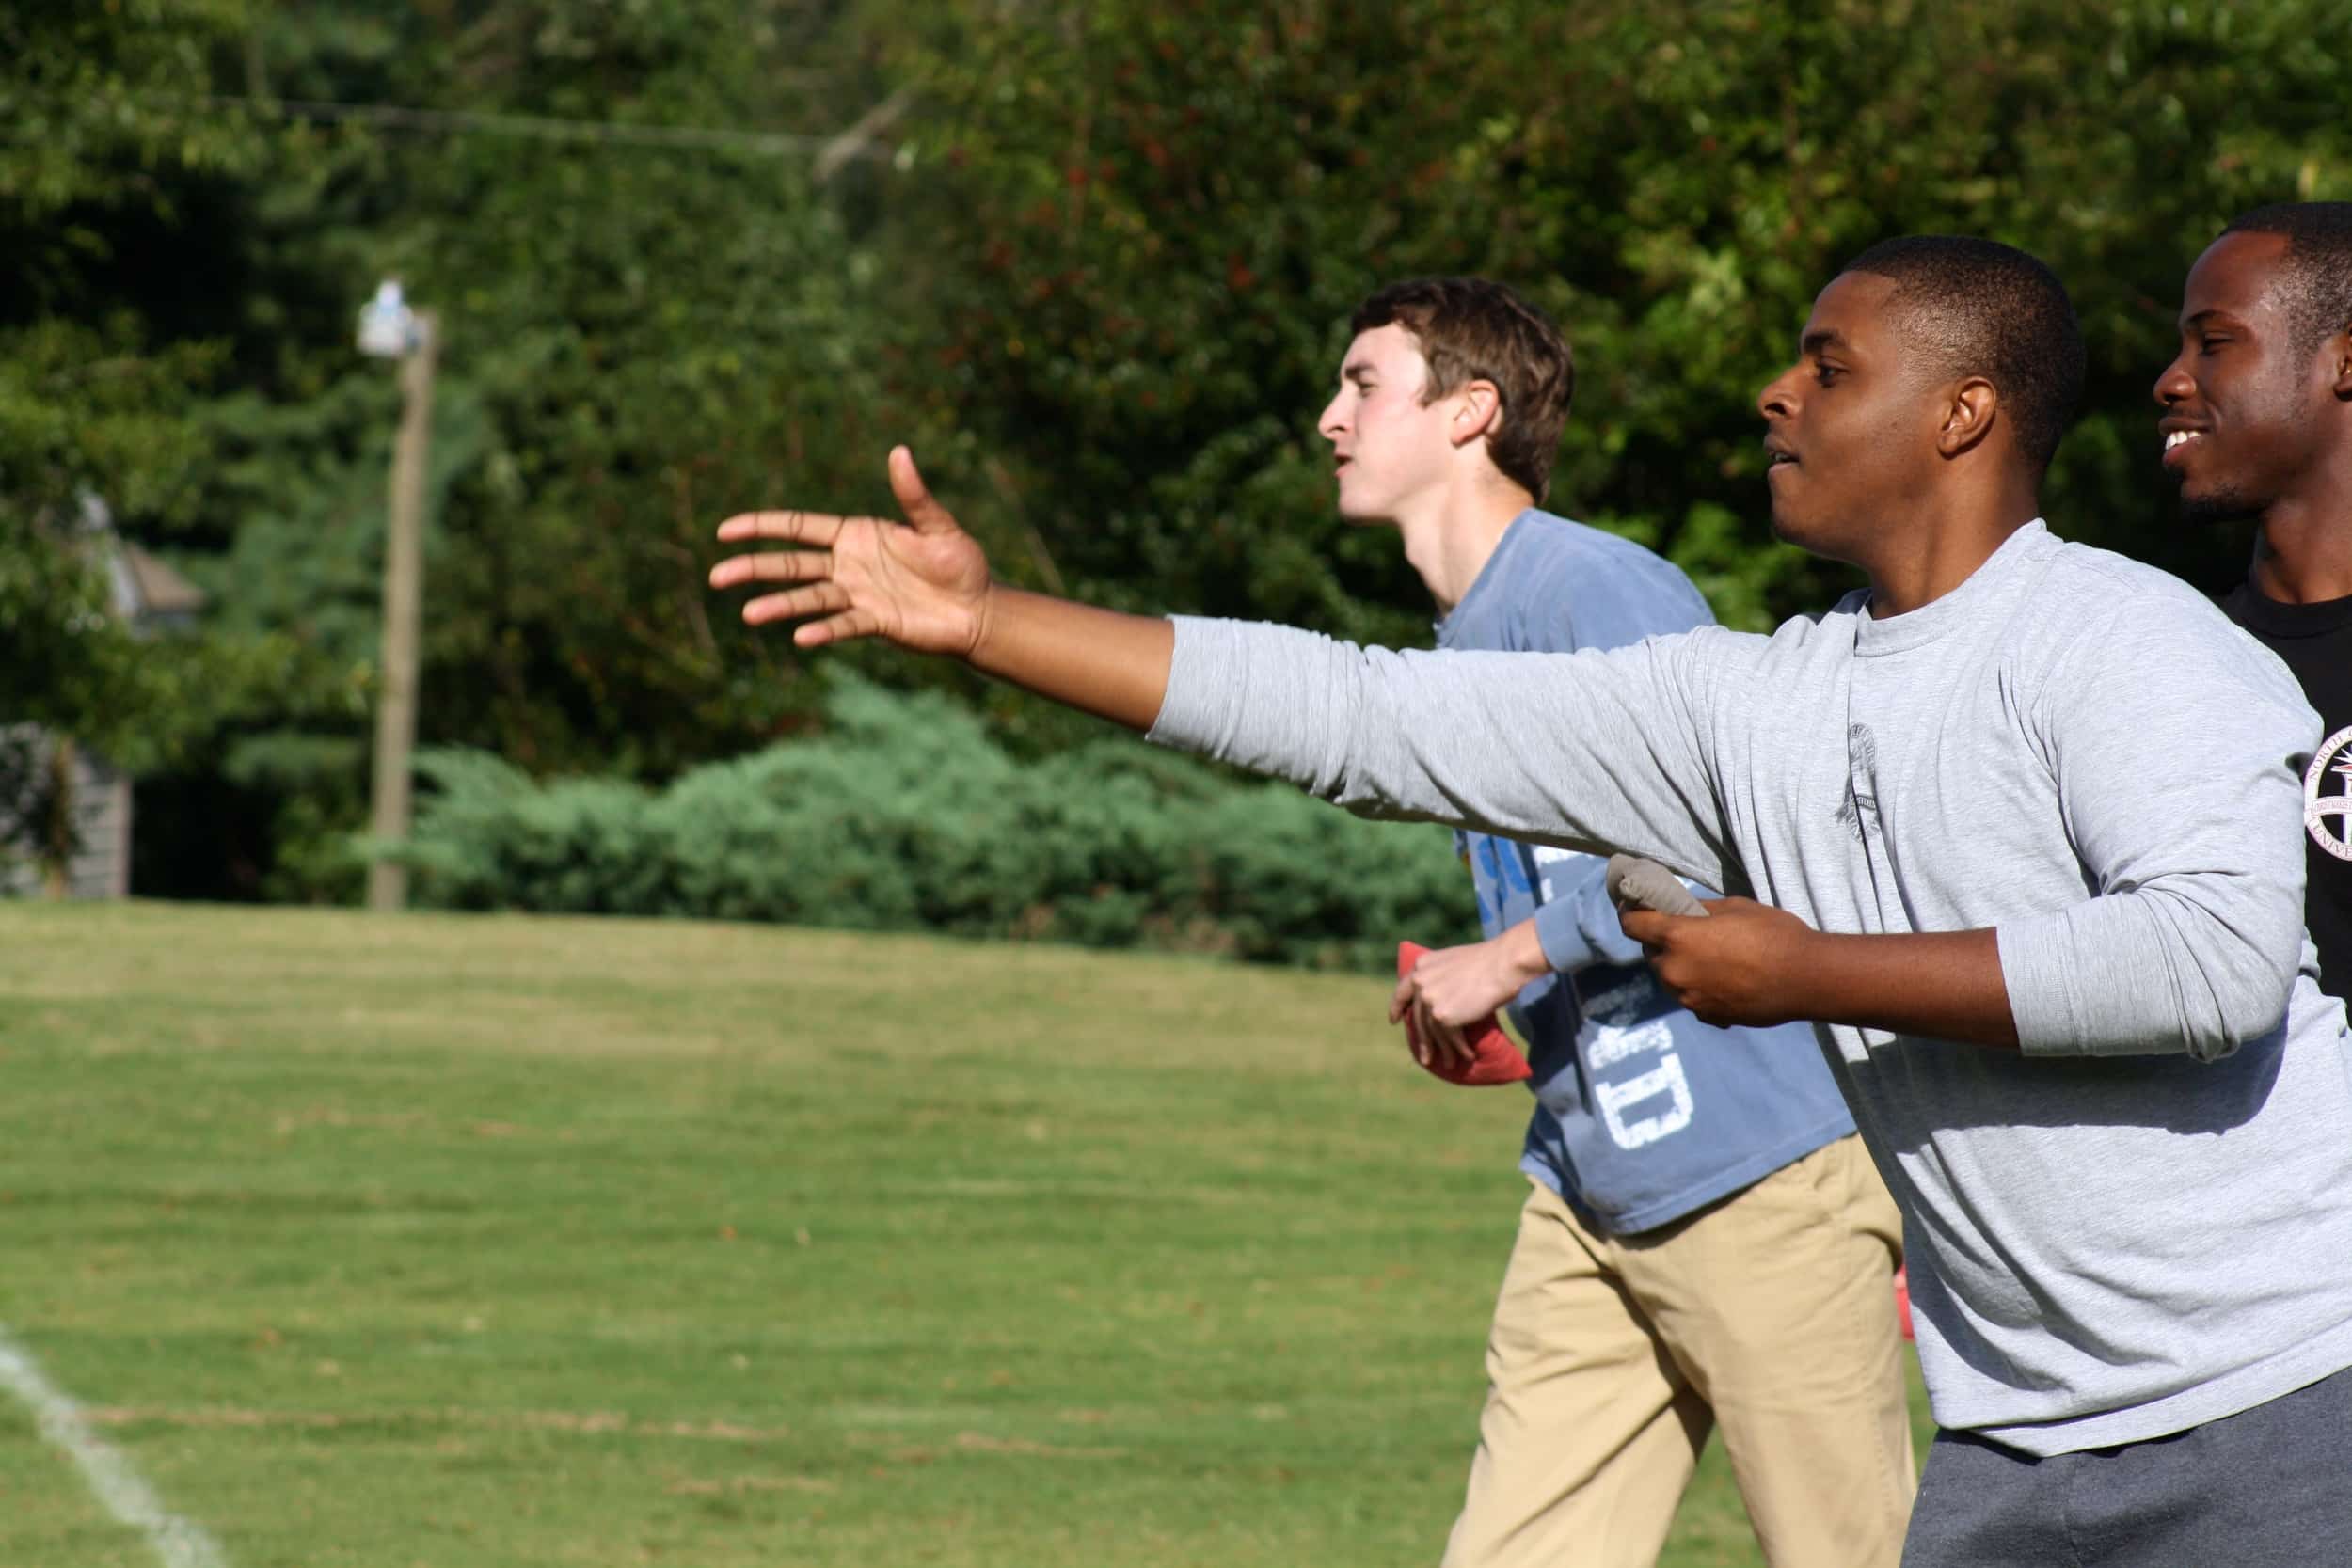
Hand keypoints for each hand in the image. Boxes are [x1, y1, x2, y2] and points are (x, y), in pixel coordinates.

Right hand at [709, 446, 992, 653]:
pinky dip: (824, 630)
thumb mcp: (938, 525)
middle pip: (792, 565)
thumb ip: (913, 495)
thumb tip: (900, 451)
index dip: (763, 527)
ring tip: (749, 614)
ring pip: (809, 598)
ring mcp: (858, 595)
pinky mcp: (874, 622)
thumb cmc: (960, 563)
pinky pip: (844, 625)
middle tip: (717, 576)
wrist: (979, 609)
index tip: (726, 531)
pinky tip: (802, 637)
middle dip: (754, 568)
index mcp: (856, 535)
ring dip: (780, 605)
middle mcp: (849, 565)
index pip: (799, 528)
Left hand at [1388, 922, 1547, 1068]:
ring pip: (1434, 1033)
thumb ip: (1441, 978)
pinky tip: (1467, 1056)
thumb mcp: (1453, 962)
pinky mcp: (1443, 1016)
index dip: (1397, 1008)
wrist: (1502, 963)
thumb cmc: (1488, 961)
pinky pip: (1450, 1038)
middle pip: (1419, 1018)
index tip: (1394, 1021)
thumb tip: (1442, 1000)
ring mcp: (1430, 1000)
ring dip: (1443, 1050)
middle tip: (1425, 1057)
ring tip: (1450, 1064)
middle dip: (1423, 1041)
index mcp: (1421, 966)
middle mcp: (1420, 983)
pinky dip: (1459, 1049)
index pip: (1402, 991)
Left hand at [1618, 897, 1819, 1027]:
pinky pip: (1690, 996)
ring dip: (1678, 964)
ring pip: (1669, 977)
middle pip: (1651, 952)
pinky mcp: (1705, 1015)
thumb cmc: (1773, 934)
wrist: (1805, 978)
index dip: (1629, 912)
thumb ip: (1697, 910)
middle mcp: (1674, 970)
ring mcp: (1688, 997)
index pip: (1632, 924)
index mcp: (1676, 937)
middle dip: (1660, 940)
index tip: (1631, 906)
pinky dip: (1697, 986)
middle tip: (1680, 929)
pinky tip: (1723, 978)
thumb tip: (1679, 909)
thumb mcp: (1733, 907)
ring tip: (1708, 954)